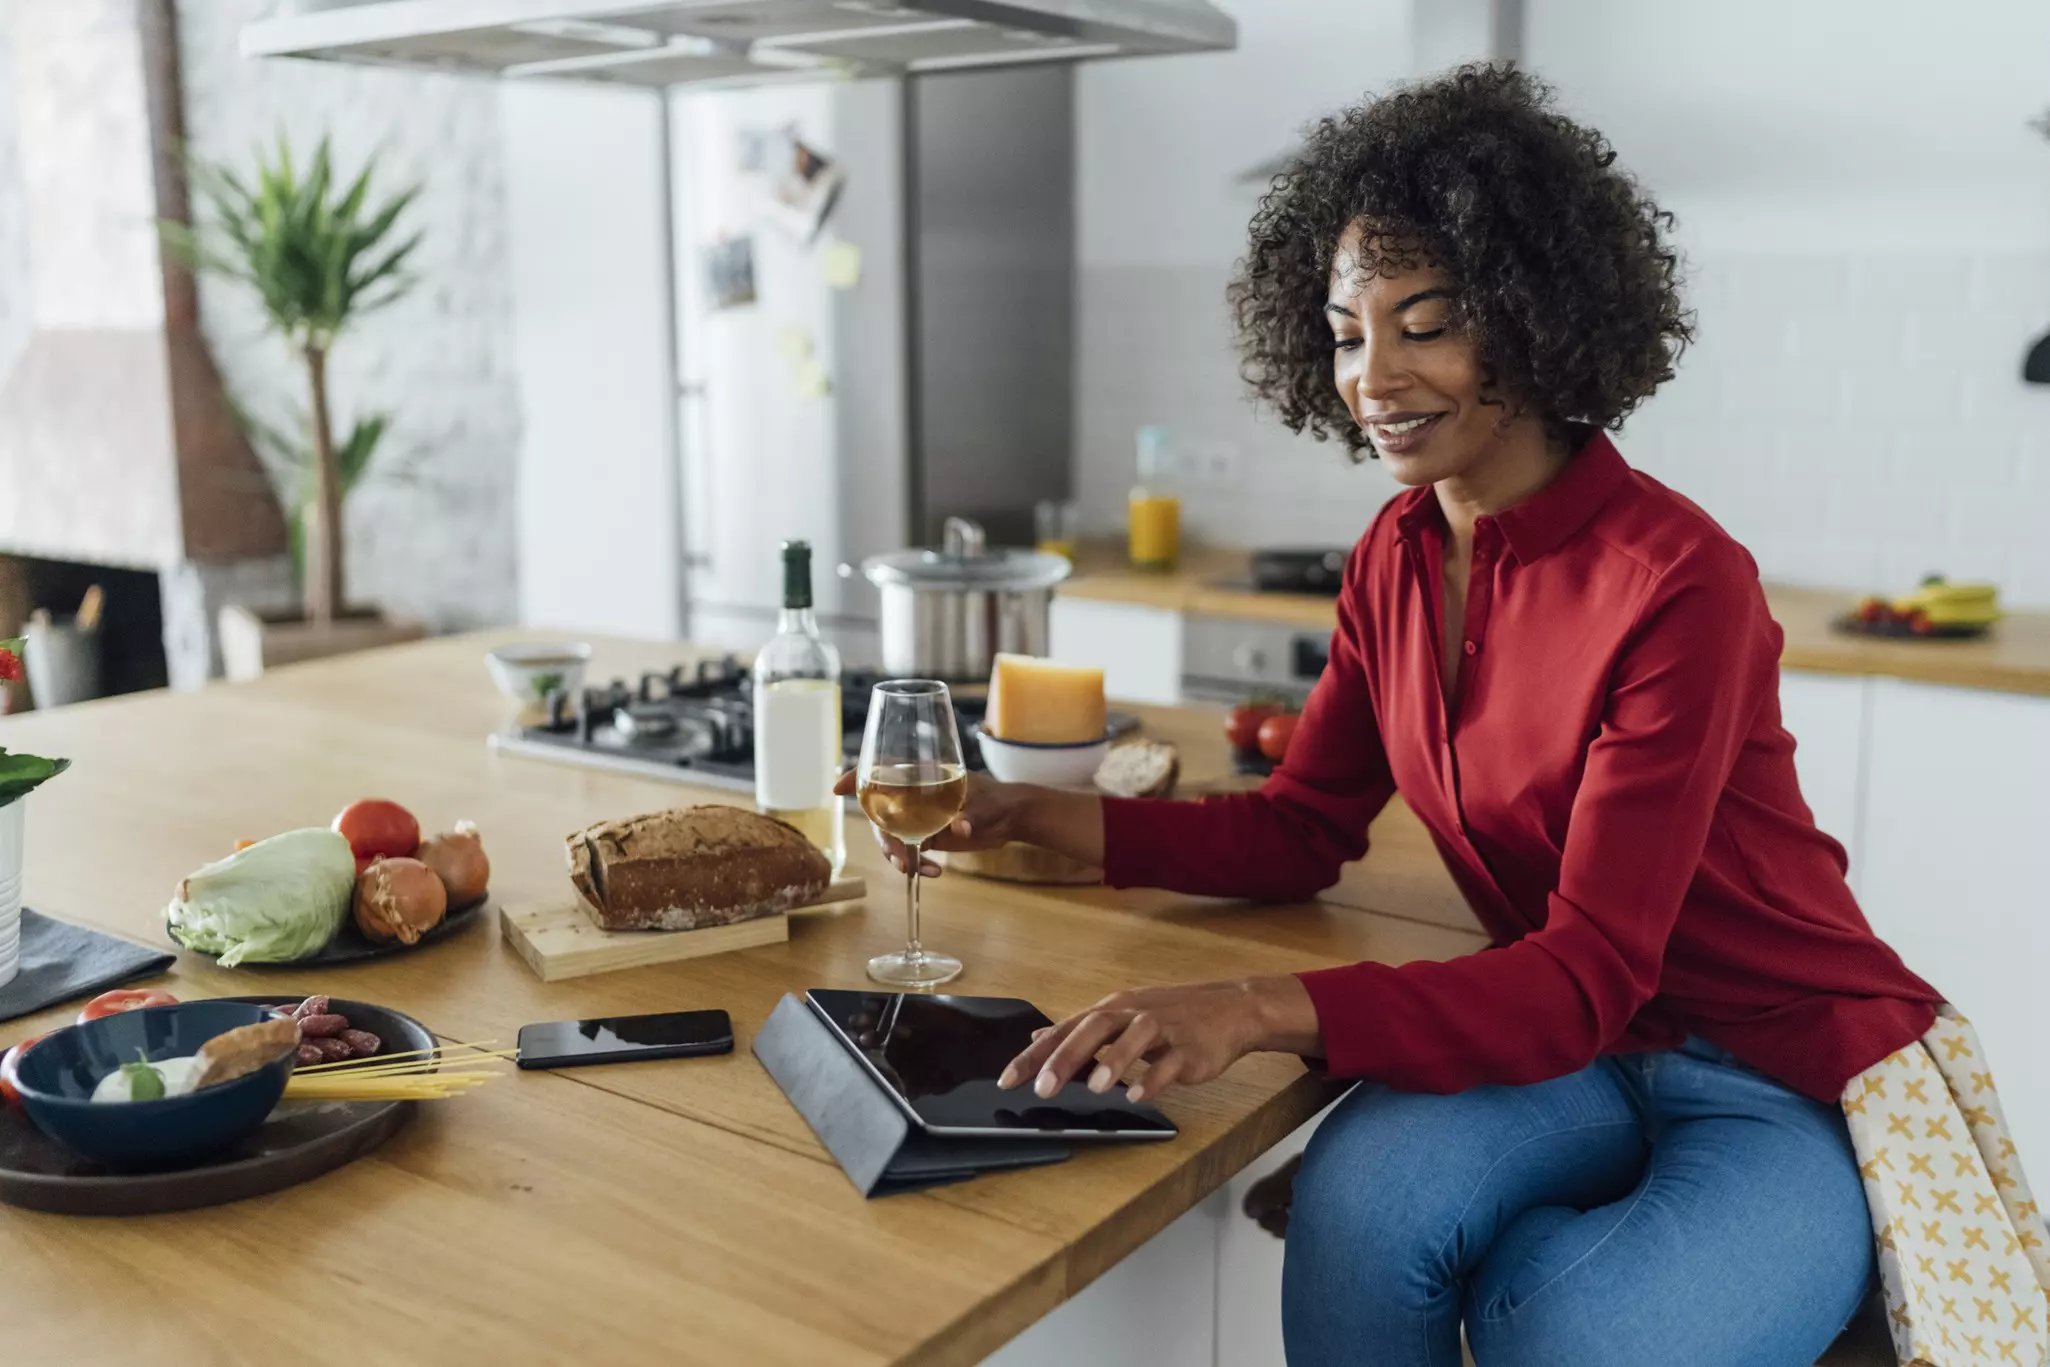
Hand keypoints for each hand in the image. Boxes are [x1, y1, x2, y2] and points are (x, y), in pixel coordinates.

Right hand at [832, 769, 1034, 875]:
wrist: (1011, 819)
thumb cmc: (998, 800)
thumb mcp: (985, 805)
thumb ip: (970, 816)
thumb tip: (961, 828)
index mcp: (922, 777)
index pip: (882, 771)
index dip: (857, 778)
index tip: (839, 789)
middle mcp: (913, 796)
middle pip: (880, 813)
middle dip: (883, 838)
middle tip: (900, 860)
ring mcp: (918, 818)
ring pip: (891, 836)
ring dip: (897, 855)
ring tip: (914, 870)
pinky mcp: (926, 836)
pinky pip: (909, 851)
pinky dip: (917, 864)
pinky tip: (934, 872)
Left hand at [996, 975, 1320, 1103]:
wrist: (1231, 1008)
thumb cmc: (1172, 1016)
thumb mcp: (1122, 1017)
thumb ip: (1079, 1031)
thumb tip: (1037, 1038)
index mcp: (1113, 1010)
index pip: (1065, 1029)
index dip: (1035, 1054)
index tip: (1008, 1079)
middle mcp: (1134, 1014)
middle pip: (1095, 1028)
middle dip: (1066, 1056)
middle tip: (1042, 1086)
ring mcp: (1164, 1029)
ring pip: (1135, 1038)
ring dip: (1113, 1062)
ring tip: (1094, 1088)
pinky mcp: (1190, 1048)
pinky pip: (1171, 1063)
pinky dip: (1154, 1078)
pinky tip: (1138, 1096)